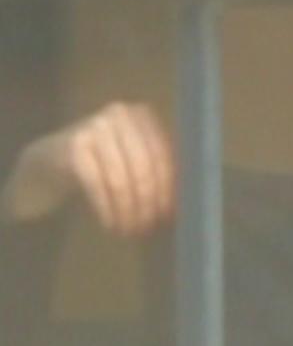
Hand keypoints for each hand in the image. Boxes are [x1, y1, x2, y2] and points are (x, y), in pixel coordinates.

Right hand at [1, 102, 174, 235]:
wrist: (49, 160)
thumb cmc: (103, 163)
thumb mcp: (134, 159)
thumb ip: (159, 170)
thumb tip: (189, 201)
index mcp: (144, 116)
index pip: (165, 158)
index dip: (169, 191)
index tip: (169, 216)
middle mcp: (120, 114)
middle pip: (145, 170)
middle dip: (148, 205)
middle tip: (147, 228)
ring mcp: (94, 127)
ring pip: (122, 180)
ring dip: (128, 212)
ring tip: (130, 230)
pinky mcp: (73, 145)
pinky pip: (97, 185)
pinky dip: (107, 209)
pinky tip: (110, 225)